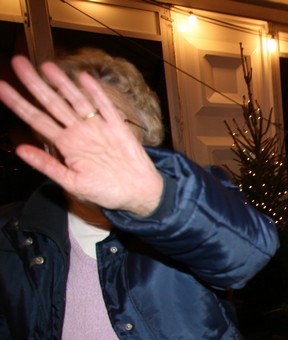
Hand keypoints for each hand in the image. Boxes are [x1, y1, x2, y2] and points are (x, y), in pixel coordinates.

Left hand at [0, 55, 162, 215]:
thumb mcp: (72, 184)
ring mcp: (97, 128)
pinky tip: (84, 78)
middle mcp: (79, 133)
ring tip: (46, 65)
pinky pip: (104, 107)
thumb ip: (47, 166)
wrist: (139, 194)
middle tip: (18, 62)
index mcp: (66, 146)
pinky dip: (95, 92)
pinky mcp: (117, 128)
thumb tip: (20, 150)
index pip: (36, 120)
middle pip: (52, 103)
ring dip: (62, 83)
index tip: (1, 87)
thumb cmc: (107, 192)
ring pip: (76, 100)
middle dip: (34, 84)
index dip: (18, 103)